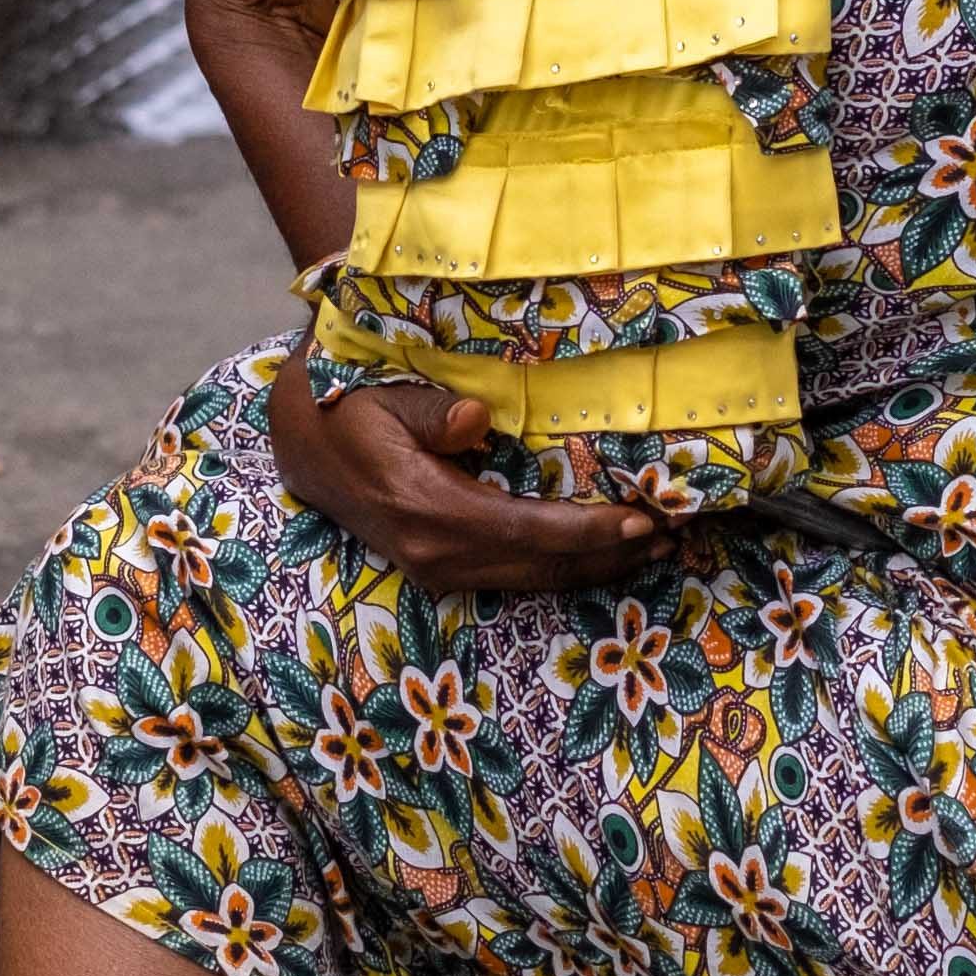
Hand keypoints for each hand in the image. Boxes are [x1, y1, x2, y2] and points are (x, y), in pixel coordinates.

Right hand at [265, 362, 668, 596]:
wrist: (302, 441)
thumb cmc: (349, 407)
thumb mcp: (385, 397)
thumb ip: (434, 410)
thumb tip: (480, 416)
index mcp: (429, 510)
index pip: (528, 531)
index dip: (589, 531)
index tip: (640, 519)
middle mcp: (438, 553)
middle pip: (544, 567)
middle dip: (611, 554)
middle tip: (673, 533)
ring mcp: (438, 568)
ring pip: (534, 579)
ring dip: (596, 565)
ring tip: (654, 545)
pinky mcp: (441, 568)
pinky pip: (517, 576)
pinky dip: (565, 565)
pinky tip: (603, 551)